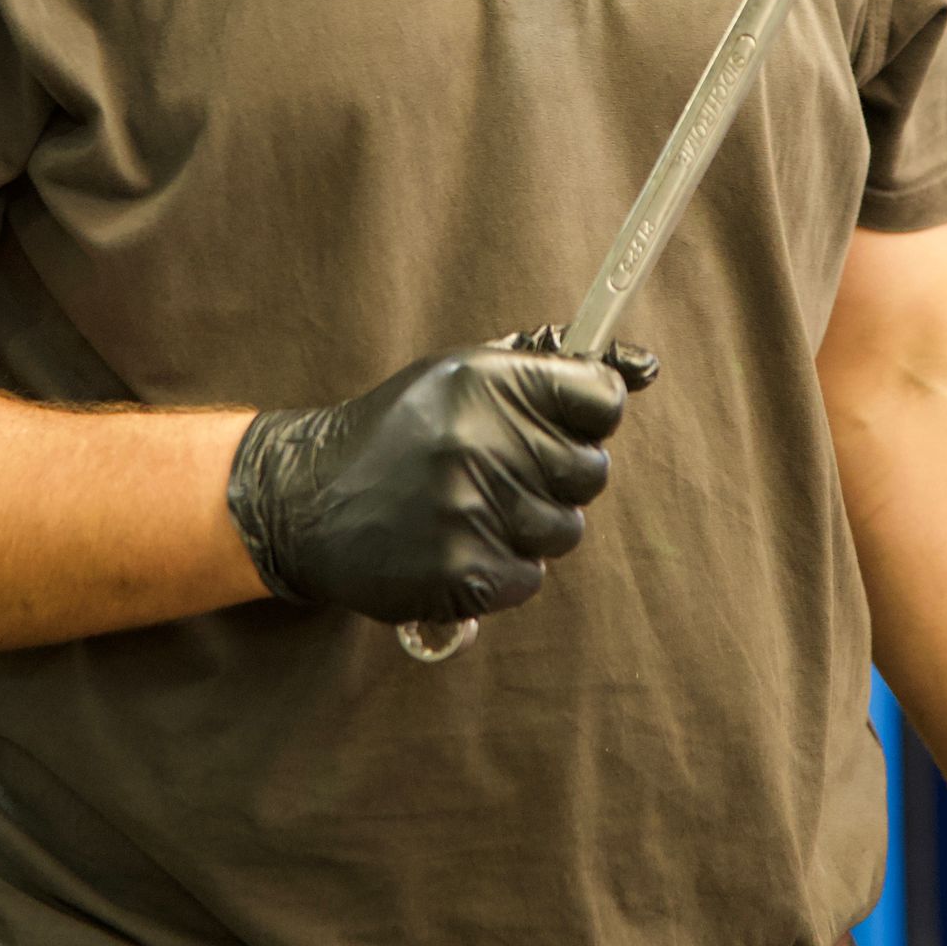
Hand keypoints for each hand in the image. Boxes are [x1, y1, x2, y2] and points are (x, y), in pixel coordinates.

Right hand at [226, 337, 655, 624]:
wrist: (307, 502)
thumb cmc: (396, 433)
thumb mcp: (454, 377)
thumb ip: (538, 370)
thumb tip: (639, 367)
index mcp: (486, 383)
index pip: (600, 399)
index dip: (592, 416)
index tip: (571, 425)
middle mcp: (481, 441)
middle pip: (591, 472)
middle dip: (557, 478)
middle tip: (505, 475)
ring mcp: (472, 510)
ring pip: (564, 530)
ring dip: (530, 529)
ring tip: (474, 510)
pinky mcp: (462, 571)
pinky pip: (529, 578)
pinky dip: (502, 572)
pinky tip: (457, 547)